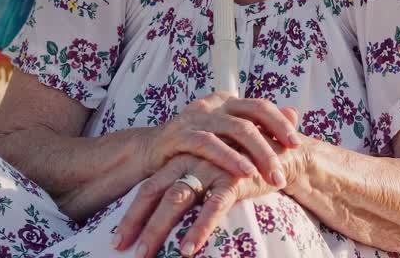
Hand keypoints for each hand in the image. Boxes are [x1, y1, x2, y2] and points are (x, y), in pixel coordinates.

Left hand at [116, 117, 306, 257]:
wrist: (283, 151)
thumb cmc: (242, 165)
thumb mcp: (210, 174)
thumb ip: (189, 187)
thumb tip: (165, 215)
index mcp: (182, 159)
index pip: (148, 186)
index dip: (131, 213)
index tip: (116, 240)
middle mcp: (191, 160)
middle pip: (154, 192)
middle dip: (135, 221)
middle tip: (119, 247)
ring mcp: (211, 167)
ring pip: (177, 199)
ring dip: (158, 228)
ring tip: (144, 253)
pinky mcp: (235, 178)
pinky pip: (213, 206)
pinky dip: (199, 228)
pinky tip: (188, 249)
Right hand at [140, 93, 301, 187]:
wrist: (150, 152)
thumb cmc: (194, 146)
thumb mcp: (226, 135)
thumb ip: (258, 125)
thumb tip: (294, 112)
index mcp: (227, 101)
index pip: (260, 106)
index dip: (280, 123)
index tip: (296, 145)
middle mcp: (213, 104)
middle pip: (251, 118)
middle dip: (272, 145)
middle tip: (284, 172)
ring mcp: (196, 116)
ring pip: (235, 130)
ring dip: (257, 155)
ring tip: (271, 177)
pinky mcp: (180, 134)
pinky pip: (210, 144)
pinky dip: (230, 158)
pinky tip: (245, 172)